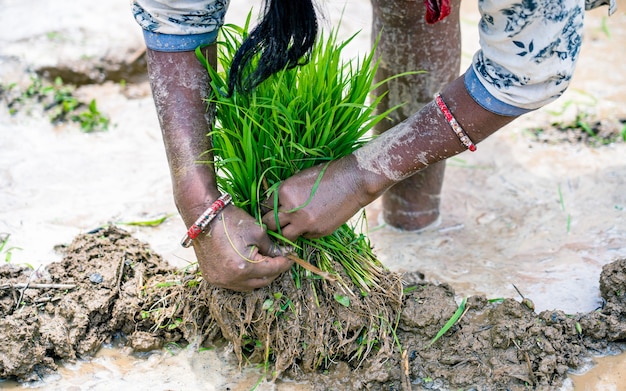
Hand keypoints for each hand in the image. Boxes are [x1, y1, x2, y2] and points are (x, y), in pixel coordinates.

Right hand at [187, 202, 292, 290]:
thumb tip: (283, 255)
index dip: (285, 263)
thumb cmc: (232, 221)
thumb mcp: (258, 232)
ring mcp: (220, 281)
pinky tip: (249, 267)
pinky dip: (244, 278)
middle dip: (273, 271)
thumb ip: (273, 248)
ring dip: (259, 277)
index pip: (273, 270)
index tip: (292, 257)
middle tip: (280, 260)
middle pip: (262, 281)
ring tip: (266, 263)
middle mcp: (231, 279)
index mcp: (245, 268)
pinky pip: (234, 283)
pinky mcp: (212, 278)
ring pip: (248, 285)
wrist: (204, 217)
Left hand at [261, 155, 378, 240]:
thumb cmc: (327, 175)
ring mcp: (304, 222)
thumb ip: (286, 193)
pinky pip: (304, 236)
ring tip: (293, 226)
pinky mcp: (317, 231)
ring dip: (286, 232)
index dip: (268, 209)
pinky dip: (305, 232)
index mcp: (284, 191)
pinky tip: (314, 222)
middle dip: (272, 223)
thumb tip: (276, 205)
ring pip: (284, 235)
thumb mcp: (300, 178)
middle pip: (269, 224)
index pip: (265, 206)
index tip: (273, 211)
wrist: (353, 181)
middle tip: (278, 222)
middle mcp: (291, 209)